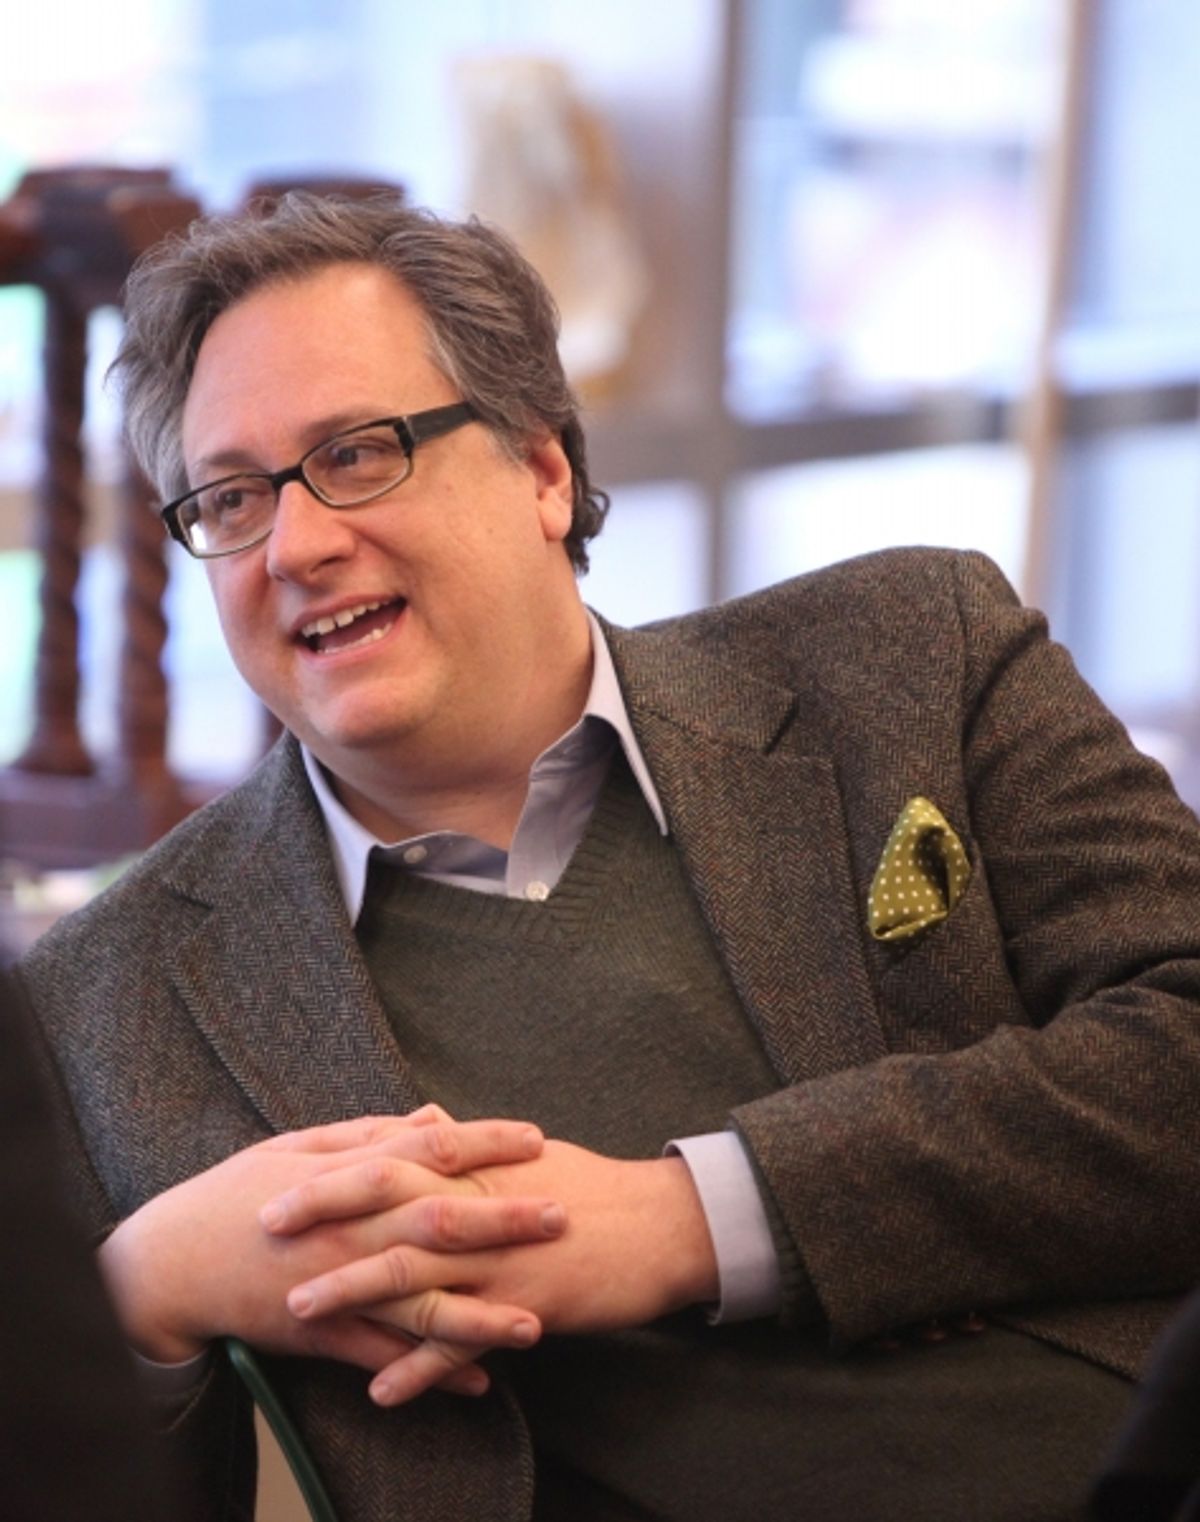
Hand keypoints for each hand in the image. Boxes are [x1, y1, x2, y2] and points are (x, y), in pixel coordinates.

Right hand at [99, 1109, 564, 1396]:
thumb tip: (435, 1116)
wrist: (173, 1261)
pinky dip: (432, 1372)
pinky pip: (387, 1359)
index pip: (430, 1148)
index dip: (485, 1142)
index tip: (535, 1137)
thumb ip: (373, 1133)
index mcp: (349, 1173)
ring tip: (537, 1323)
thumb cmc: (239, 1194)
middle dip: (503, 1219)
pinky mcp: (324, 1333)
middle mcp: (351, 1226)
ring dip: (481, 1313)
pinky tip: (480, 1383)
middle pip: (440, 1218)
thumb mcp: (300, 1146)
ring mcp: (340, 1283)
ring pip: (421, 1301)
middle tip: (561, 1216)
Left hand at [263, 1139, 719, 1403]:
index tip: (279, 1179)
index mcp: (476, 1168)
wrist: (663, 1226)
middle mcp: (480, 1207)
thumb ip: (469, 1144)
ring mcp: (502, 1257)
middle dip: (324, 1218)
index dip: (332, 1170)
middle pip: (388, 1209)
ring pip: (415, 1275)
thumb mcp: (529, 1157)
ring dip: (353, 1294)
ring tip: (298, 1312)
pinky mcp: (527, 1304)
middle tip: (264, 1230)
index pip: (391, 1160)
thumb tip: (424, 1123)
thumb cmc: (596, 1188)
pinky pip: (465, 1342)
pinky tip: (381, 1393)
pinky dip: (421, 1368)